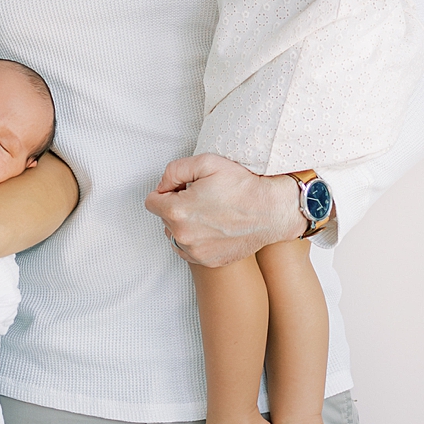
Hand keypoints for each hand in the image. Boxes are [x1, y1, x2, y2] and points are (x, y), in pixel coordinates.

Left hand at [145, 153, 302, 267]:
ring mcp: (195, 252)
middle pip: (164, 218)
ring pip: (175, 235)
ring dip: (185, 225)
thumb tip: (163, 186)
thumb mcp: (206, 162)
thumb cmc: (242, 186)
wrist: (271, 211)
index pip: (151, 202)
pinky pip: (189, 250)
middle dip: (177, 207)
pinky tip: (213, 228)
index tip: (183, 189)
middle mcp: (182, 235)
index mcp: (177, 211)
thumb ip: (174, 170)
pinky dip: (196, 240)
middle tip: (202, 199)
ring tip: (209, 214)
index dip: (166, 192)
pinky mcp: (208, 262)